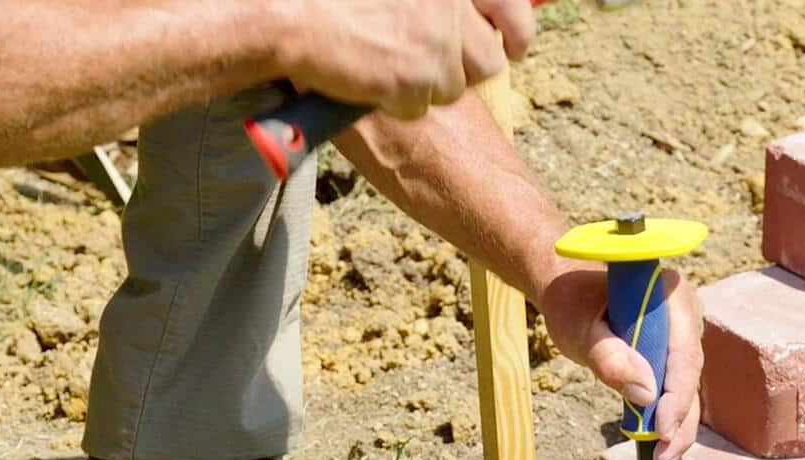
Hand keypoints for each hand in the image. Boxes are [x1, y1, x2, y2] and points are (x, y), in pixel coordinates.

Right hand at [283, 0, 535, 118]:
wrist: (288, 12)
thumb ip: (433, 4)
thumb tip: (459, 17)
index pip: (511, 6)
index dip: (516, 29)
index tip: (515, 45)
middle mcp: (452, 4)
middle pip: (487, 59)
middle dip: (459, 68)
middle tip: (422, 61)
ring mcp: (438, 38)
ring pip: (454, 87)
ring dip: (424, 85)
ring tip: (382, 63)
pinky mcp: (418, 74)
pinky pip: (421, 105)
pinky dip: (397, 100)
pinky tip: (368, 78)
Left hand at [539, 265, 704, 459]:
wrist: (569, 290)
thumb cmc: (573, 303)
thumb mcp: (580, 329)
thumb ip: (609, 357)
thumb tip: (646, 394)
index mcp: (672, 298)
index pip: (684, 354)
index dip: (677, 396)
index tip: (661, 430)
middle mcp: (686, 317)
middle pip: (689, 377)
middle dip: (678, 424)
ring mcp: (682, 338)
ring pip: (686, 391)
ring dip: (676, 431)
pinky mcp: (671, 358)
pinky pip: (675, 392)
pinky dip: (669, 424)